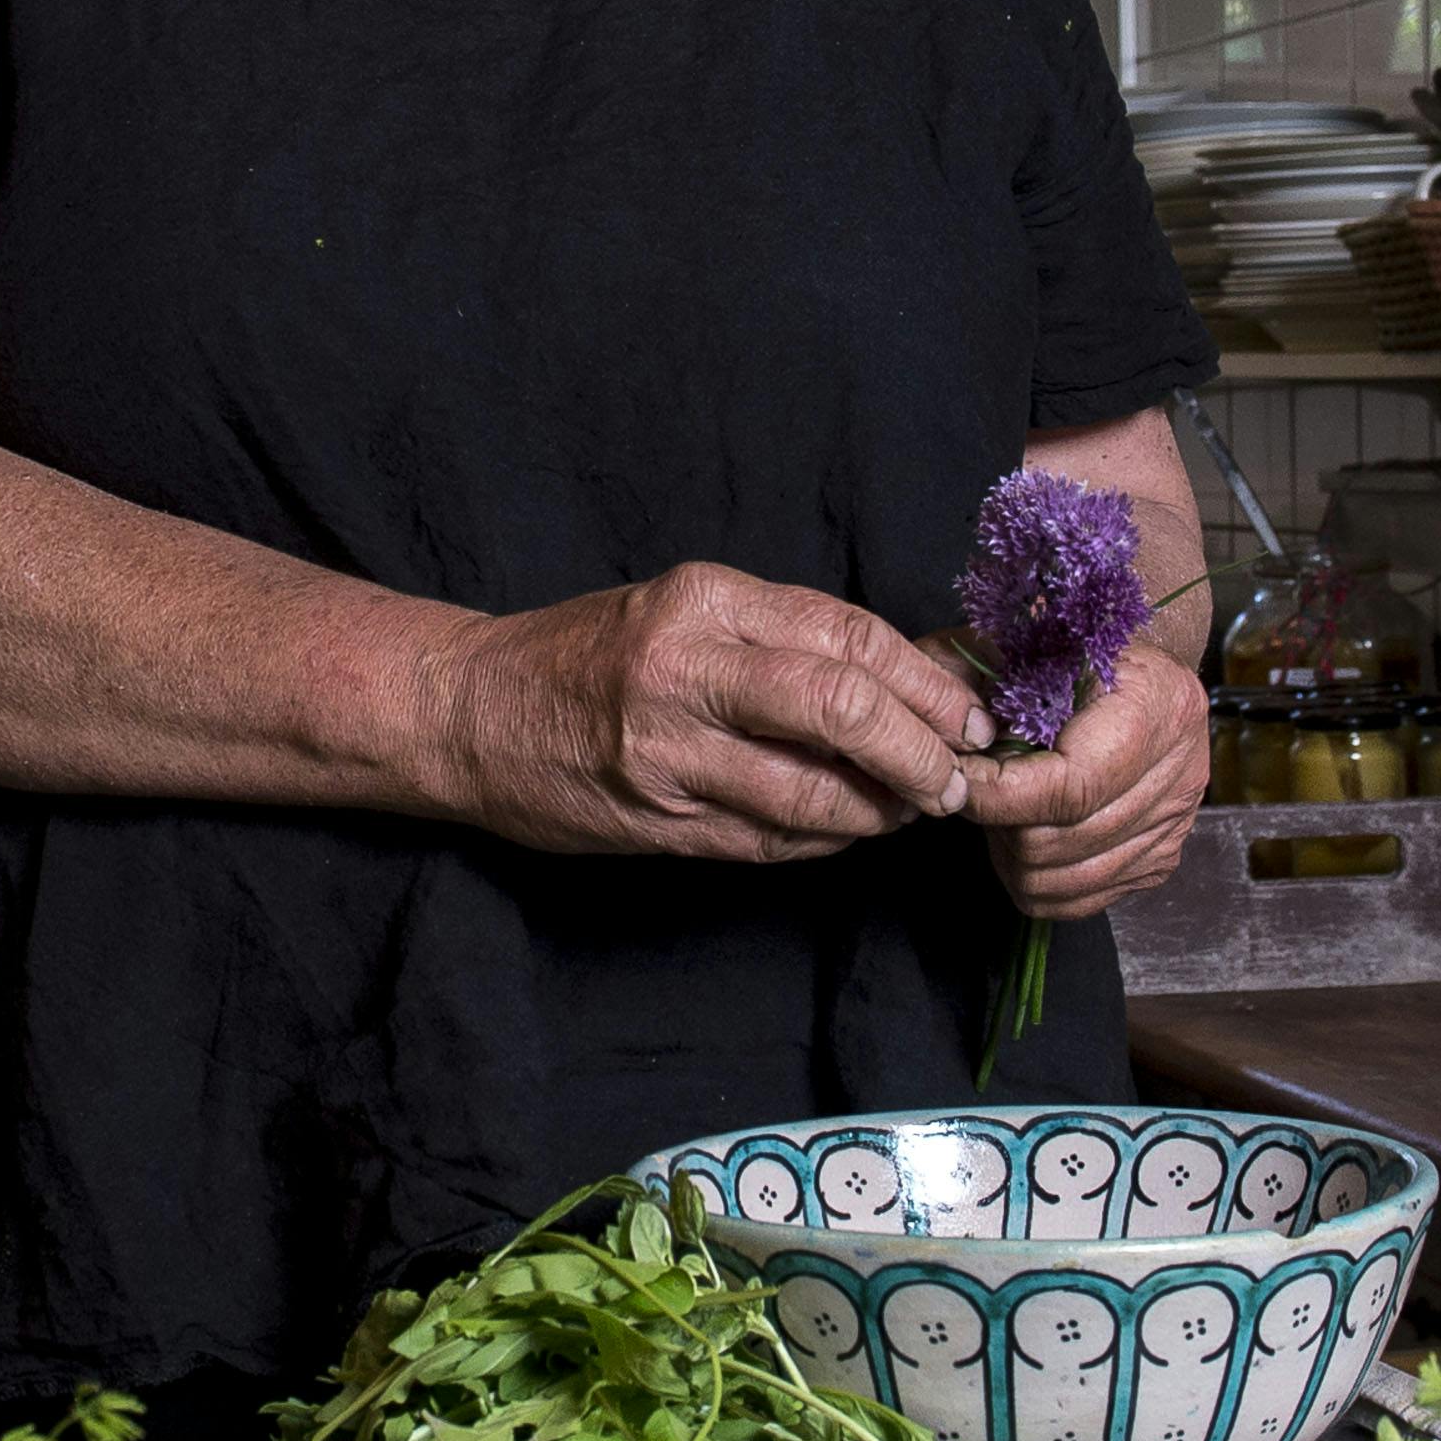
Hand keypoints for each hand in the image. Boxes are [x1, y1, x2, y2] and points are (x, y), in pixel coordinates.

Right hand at [416, 564, 988, 862]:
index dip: (929, 686)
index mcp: (702, 600)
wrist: (468, 711)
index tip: (972, 719)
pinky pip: (768, 839)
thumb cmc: (586, 653)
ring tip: (907, 808)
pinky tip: (844, 829)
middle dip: (921, 752)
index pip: (849, 637)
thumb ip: (784, 638)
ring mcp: (664, 752)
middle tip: (955, 779)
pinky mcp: (652, 820)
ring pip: (812, 791)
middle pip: (842, 707)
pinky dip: (823, 839)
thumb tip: (916, 677)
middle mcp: (684, 668)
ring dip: (880, 810)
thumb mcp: (685, 612)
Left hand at [962, 643, 1209, 918]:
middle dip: (999, 823)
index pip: (1070, 788)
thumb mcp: (1028, 643)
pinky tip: (1025, 834)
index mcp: (1159, 707)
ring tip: (1001, 810)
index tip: (957, 780)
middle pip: (1061, 841)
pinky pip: (1080, 900)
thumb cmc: (1076, 652)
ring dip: (1013, 854)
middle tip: (979, 790)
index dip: (999, 795)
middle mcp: (1181, 774)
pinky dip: (1037, 879)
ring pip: (1064, 879)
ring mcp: (1175, 825)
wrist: (1135, 675)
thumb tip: (951, 745)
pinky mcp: (1160, 862)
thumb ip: (985, 682)